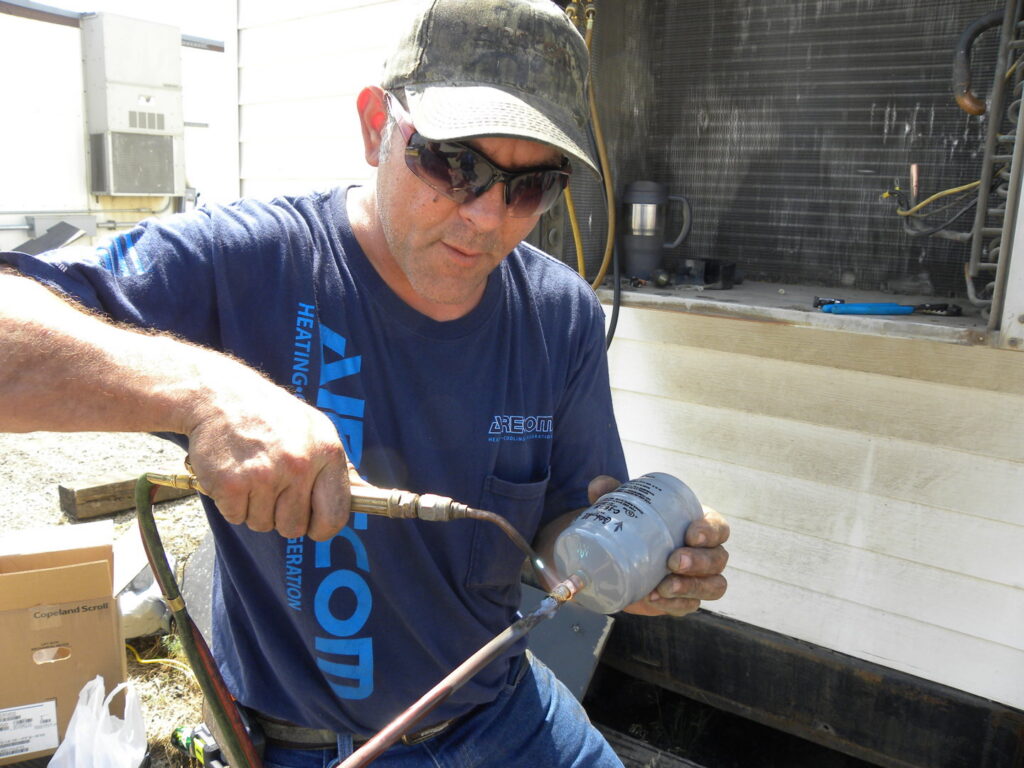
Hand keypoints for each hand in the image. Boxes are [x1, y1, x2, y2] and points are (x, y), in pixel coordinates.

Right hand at [182, 360, 361, 540]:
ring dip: (254, 508)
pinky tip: (232, 475)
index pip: (336, 515)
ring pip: (262, 524)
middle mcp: (299, 465)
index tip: (312, 524)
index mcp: (327, 453)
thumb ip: (335, 466)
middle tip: (271, 489)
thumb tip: (363, 496)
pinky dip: (230, 503)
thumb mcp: (316, 429)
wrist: (220, 395)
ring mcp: (264, 475)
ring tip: (251, 474)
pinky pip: (235, 517)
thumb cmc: (271, 415)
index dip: (321, 527)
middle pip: (294, 527)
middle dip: (281, 516)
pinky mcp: (231, 484)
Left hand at [585, 475, 729, 617]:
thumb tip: (598, 486)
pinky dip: (675, 604)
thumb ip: (611, 493)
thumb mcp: (623, 509)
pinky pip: (690, 605)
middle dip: (699, 562)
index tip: (690, 534)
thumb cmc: (633, 527)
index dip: (710, 532)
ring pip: (713, 586)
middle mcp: (705, 553)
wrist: (618, 562)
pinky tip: (655, 599)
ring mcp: (697, 580)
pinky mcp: (683, 600)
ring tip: (664, 587)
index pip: (719, 528)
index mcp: (699, 526)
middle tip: (672, 561)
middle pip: (718, 559)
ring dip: (691, 587)